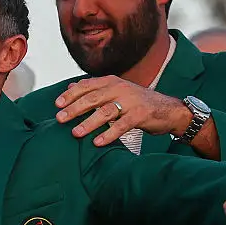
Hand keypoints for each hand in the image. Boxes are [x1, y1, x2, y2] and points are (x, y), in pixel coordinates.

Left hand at [54, 76, 191, 145]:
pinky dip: (109, 134)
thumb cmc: (137, 103)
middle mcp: (120, 88)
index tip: (57, 105)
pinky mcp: (141, 114)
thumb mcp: (115, 92)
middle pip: (93, 98)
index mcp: (112, 82)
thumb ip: (94, 90)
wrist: (168, 110)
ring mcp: (131, 101)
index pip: (87, 85)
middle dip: (74, 108)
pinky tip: (97, 142)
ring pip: (105, 111)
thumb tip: (70, 87)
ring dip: (88, 123)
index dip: (71, 94)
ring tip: (75, 133)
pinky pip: (122, 125)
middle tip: (59, 119)